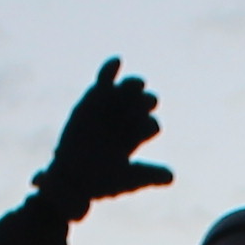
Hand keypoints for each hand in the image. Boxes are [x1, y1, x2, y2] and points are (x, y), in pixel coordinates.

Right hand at [41, 59, 169, 202]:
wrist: (73, 179)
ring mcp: (110, 109)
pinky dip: (110, 69)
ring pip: (127, 91)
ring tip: (136, 85)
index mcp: (136, 138)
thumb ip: (150, 175)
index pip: (149, 125)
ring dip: (134, 85)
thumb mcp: (128, 179)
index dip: (148, 126)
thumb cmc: (101, 182)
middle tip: (145, 104)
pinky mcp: (92, 99)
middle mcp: (125, 121)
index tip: (141, 133)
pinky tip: (117, 61)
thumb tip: (172, 177)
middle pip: (143, 104)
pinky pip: (104, 80)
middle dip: (146, 102)